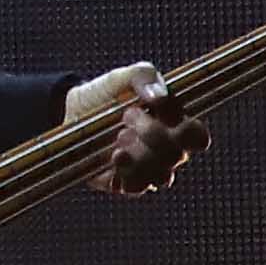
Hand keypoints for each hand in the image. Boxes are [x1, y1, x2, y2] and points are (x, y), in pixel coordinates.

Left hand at [69, 61, 209, 196]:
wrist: (67, 112)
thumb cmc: (103, 94)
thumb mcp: (121, 77)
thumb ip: (143, 76)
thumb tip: (159, 96)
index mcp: (172, 126)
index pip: (198, 137)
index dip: (187, 129)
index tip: (161, 112)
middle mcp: (164, 151)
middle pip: (177, 155)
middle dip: (152, 133)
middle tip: (127, 115)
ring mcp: (145, 169)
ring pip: (160, 176)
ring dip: (140, 157)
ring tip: (119, 139)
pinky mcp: (123, 182)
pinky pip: (136, 188)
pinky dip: (126, 174)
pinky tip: (114, 157)